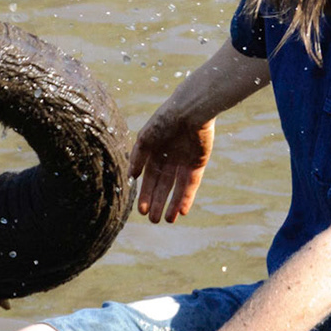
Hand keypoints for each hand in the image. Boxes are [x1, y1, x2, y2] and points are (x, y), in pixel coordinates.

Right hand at [130, 106, 214, 223]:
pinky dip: (186, 197)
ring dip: (171, 204)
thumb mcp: (146, 138)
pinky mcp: (198, 163)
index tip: (141, 211)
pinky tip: (181, 211)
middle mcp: (169, 159)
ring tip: (167, 221)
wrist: (191, 110)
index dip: (145, 195)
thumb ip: (138, 156)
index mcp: (154, 152)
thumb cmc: (165, 120)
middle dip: (157, 203)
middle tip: (153, 220)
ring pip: (177, 188)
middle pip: (162, 186)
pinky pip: (191, 183)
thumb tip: (132, 177)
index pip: (149, 178)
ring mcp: (184, 161)